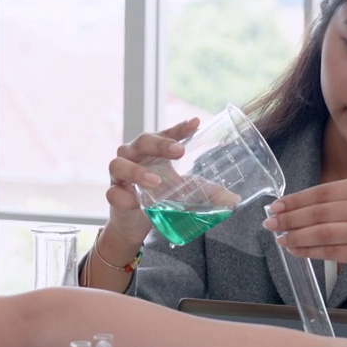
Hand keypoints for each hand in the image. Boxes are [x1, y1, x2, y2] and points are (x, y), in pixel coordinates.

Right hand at [104, 117, 199, 242]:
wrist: (134, 222)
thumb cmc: (158, 196)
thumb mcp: (182, 191)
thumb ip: (205, 192)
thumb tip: (233, 199)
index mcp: (154, 150)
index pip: (167, 133)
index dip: (180, 128)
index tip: (196, 124)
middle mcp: (134, 156)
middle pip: (142, 141)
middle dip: (160, 144)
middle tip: (179, 152)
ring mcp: (120, 175)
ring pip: (119, 164)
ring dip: (137, 171)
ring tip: (155, 181)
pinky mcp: (113, 194)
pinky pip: (113, 192)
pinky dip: (122, 195)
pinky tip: (132, 200)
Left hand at [263, 176, 346, 282]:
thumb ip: (341, 202)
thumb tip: (296, 208)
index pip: (324, 192)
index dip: (296, 199)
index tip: (276, 205)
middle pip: (322, 212)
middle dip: (291, 219)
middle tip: (270, 223)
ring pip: (326, 233)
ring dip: (298, 237)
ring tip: (281, 239)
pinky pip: (335, 252)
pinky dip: (312, 252)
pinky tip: (298, 251)